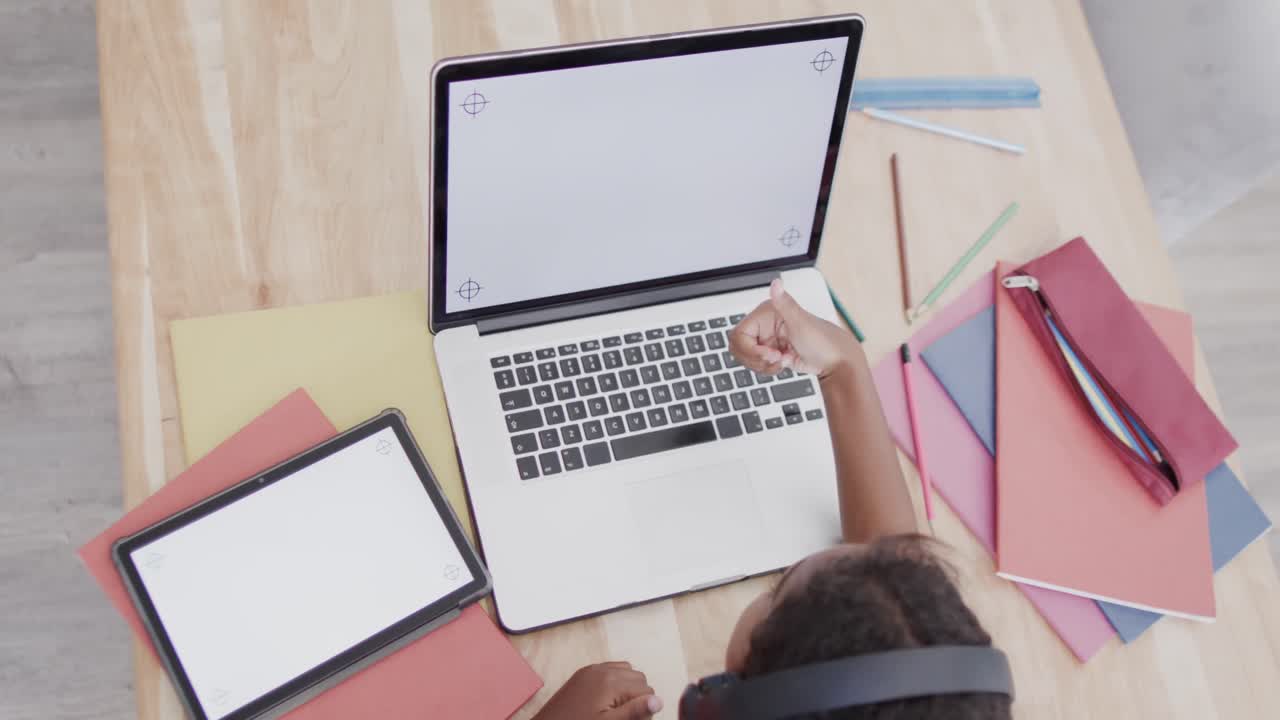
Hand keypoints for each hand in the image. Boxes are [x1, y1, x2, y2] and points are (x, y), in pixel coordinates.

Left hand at [531, 662, 662, 719]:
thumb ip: (634, 712)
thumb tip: (659, 700)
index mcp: (611, 681)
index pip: (647, 690)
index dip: (644, 709)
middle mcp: (603, 669)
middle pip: (638, 678)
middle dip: (637, 697)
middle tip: (624, 717)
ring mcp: (592, 669)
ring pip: (626, 672)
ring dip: (628, 688)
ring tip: (616, 710)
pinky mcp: (583, 673)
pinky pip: (610, 670)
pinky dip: (615, 682)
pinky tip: (606, 701)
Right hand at [729, 279, 859, 377]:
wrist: (835, 361)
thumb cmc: (822, 340)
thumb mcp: (801, 322)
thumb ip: (784, 303)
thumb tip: (776, 283)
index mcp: (766, 314)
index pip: (739, 334)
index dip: (749, 349)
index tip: (767, 354)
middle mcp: (764, 326)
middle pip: (740, 348)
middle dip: (756, 359)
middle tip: (775, 358)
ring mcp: (767, 341)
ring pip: (747, 358)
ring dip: (762, 365)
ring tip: (782, 360)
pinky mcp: (771, 353)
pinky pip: (757, 364)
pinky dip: (768, 368)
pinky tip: (785, 362)